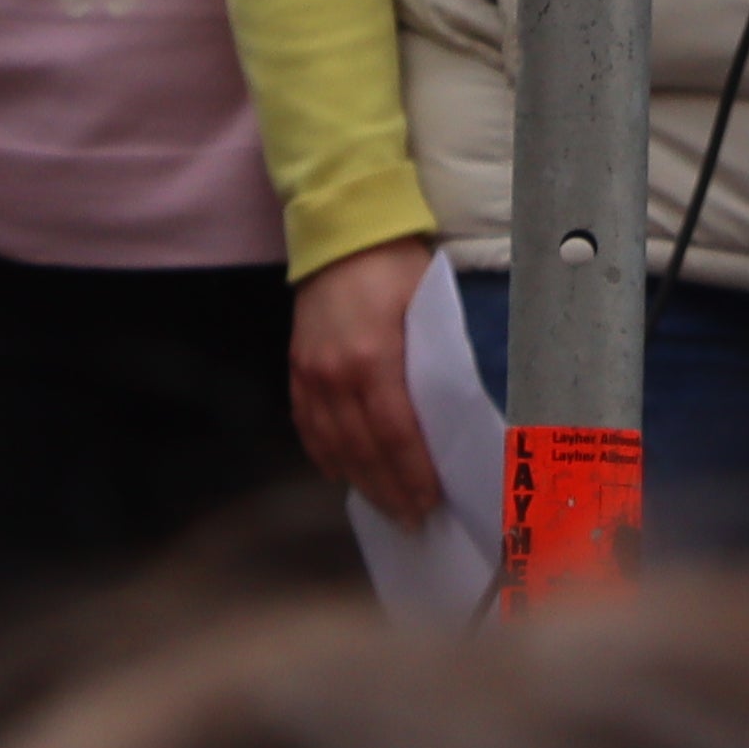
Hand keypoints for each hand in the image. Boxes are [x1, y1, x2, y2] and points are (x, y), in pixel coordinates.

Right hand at [288, 240, 442, 520]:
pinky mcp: (296, 368)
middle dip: (390, 489)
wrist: (341, 229)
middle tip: (413, 518)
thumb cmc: (397, 264)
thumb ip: (433, 361)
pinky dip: (325, 454)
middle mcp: (336, 373)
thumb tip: (453, 417)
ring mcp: (311, 373)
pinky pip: (307, 425)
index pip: (397, 433)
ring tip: (385, 505)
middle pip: (364, 449)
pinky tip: (341, 473)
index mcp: (375, 357)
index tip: (431, 500)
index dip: (413, 473)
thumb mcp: (428, 307)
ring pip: (334, 445)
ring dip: (360, 481)